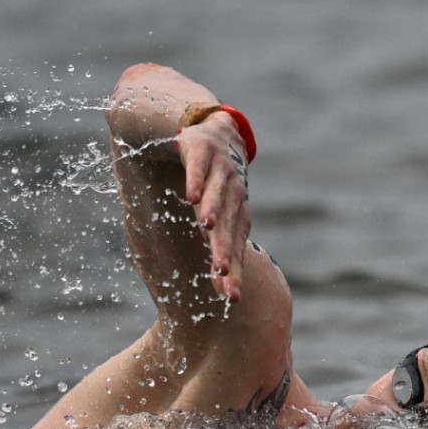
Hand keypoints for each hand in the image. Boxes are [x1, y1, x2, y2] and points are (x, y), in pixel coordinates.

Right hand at [177, 112, 250, 301]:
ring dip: (212, 210)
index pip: (235, 249)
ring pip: (216, 194)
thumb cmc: (213, 184)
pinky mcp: (203, 151)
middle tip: (219, 271)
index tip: (230, 297)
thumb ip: (218, 245)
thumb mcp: (217, 215)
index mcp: (237, 215)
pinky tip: (190, 195)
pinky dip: (195, 180)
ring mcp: (220, 171)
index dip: (233, 272)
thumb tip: (219, 286)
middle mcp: (234, 195)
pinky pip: (198, 167)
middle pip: (228, 227)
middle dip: (224, 249)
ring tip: (206, 227)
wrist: (210, 132)